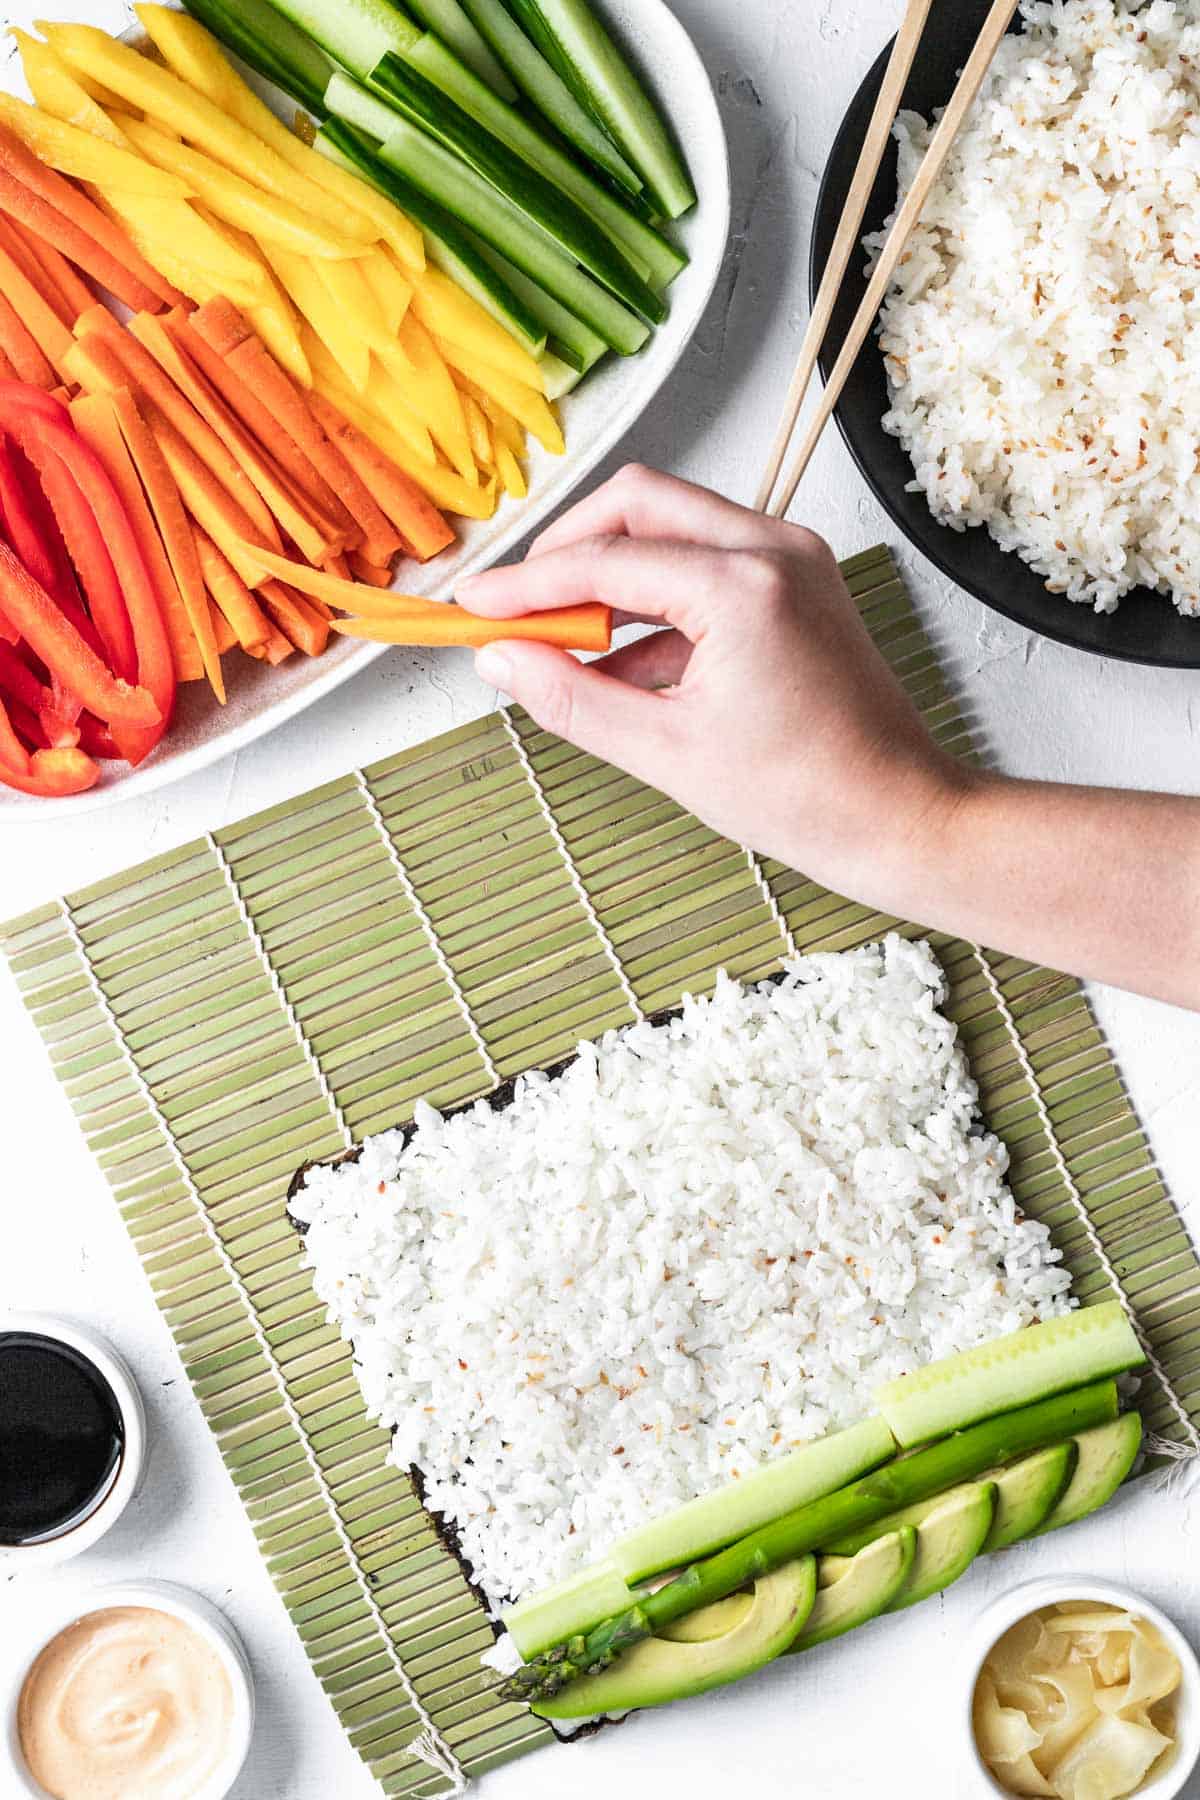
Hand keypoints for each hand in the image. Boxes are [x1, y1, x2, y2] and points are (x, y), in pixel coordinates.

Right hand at [456, 465, 967, 905]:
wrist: (899, 816)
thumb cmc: (805, 796)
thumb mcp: (666, 753)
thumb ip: (571, 698)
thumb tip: (502, 662)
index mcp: (740, 586)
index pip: (603, 559)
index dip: (525, 584)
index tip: (473, 606)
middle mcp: (772, 548)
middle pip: (637, 503)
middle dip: (568, 549)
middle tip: (520, 607)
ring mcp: (792, 558)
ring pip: (673, 524)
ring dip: (612, 572)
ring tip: (564, 643)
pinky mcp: (799, 581)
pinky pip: (707, 562)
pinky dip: (656, 601)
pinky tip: (623, 669)